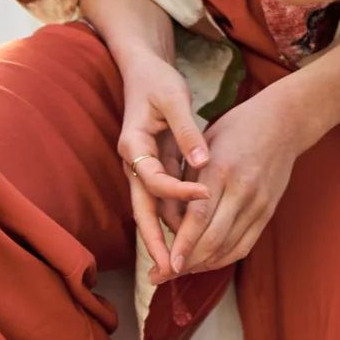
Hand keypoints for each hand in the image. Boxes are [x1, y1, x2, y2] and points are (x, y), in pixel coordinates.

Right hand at [115, 50, 210, 283]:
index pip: (154, 180)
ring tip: (185, 262)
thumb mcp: (174, 99)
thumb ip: (187, 132)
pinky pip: (164, 199)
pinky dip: (177, 216)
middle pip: (141, 209)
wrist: (143, 70)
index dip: (179, 192)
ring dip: (167, 234)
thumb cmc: (158, 81)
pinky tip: (194, 233)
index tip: (206, 196)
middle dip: (154, 241)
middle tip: (168, 269)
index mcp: (133, 146)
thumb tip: (203, 163)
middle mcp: (133, 163)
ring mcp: (142, 169)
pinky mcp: (155, 168)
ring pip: (153, 209)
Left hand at [166, 81, 314, 276]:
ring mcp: (258, 204)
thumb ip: (186, 180)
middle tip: (161, 277)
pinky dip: (223, 259)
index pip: (198, 217)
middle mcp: (241, 190)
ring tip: (179, 273)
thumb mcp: (204, 145)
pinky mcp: (268, 212)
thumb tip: (166, 219)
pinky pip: (244, 245)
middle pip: (212, 239)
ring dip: (202, 265)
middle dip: (185, 263)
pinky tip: (206, 263)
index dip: (181, 245)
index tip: (164, 265)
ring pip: (227, 247)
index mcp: (220, 169)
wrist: (284, 122)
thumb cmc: (236, 129)